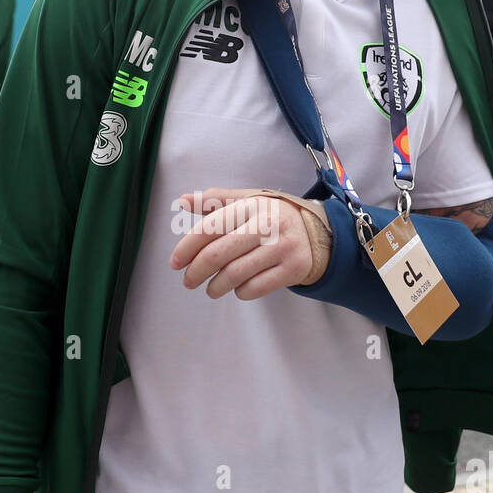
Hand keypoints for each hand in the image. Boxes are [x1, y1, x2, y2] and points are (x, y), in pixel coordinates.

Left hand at [171, 187, 328, 299]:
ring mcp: (282, 248)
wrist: (317, 233)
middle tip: (188, 281)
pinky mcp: (292, 270)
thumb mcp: (248, 201)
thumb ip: (215, 200)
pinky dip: (240, 292)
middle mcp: (268, 225)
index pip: (210, 227)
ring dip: (216, 286)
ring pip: (234, 274)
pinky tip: (237, 288)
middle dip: (197, 271)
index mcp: (252, 205)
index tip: (175, 262)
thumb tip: (182, 200)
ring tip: (211, 289)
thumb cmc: (272, 216)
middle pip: (218, 254)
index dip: (187, 247)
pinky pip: (255, 288)